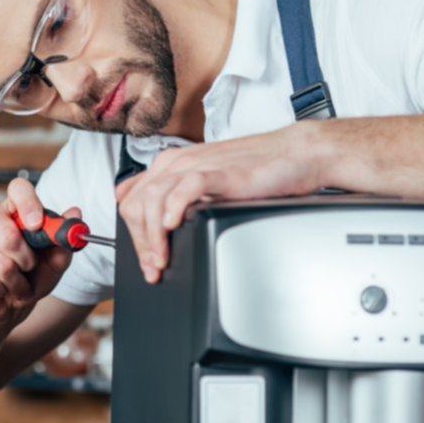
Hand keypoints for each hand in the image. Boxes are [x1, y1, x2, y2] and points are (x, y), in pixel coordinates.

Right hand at [0, 177, 79, 330]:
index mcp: (16, 210)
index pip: (18, 188)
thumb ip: (64, 241)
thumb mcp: (55, 262)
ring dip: (16, 282)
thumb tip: (76, 213)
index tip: (38, 225)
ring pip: (0, 263)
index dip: (29, 204)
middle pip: (6, 231)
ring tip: (16, 283)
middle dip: (25, 259)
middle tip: (29, 267)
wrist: (6, 306)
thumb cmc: (30, 278)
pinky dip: (1, 292)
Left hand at [115, 125, 322, 282]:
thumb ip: (180, 197)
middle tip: (154, 268)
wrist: (293, 155)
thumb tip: (159, 227)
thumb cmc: (255, 171)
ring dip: (153, 236)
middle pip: (135, 205)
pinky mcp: (219, 172)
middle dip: (139, 243)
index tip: (146, 261)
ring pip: (154, 199)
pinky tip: (173, 226)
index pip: (130, 201)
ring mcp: (197, 165)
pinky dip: (173, 208)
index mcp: (170, 165)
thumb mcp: (207, 184)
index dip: (132, 236)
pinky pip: (185, 188)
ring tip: (162, 259)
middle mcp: (177, 163)